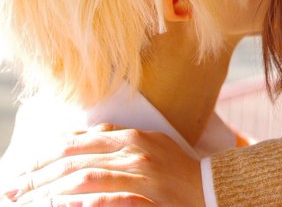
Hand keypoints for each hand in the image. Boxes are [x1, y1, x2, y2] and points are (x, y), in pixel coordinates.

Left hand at [3, 124, 203, 205]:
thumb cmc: (177, 167)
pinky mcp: (148, 199)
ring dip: (52, 191)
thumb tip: (82, 134)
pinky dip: (83, 204)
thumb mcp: (150, 143)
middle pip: (76, 161)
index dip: (46, 155)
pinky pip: (110, 200)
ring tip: (30, 201)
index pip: (79, 143)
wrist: (211, 187)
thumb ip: (118, 137)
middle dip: (39, 176)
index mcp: (132, 137)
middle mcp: (135, 153)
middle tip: (14, 190)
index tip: (24, 168)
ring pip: (86, 179)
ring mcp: (142, 176)